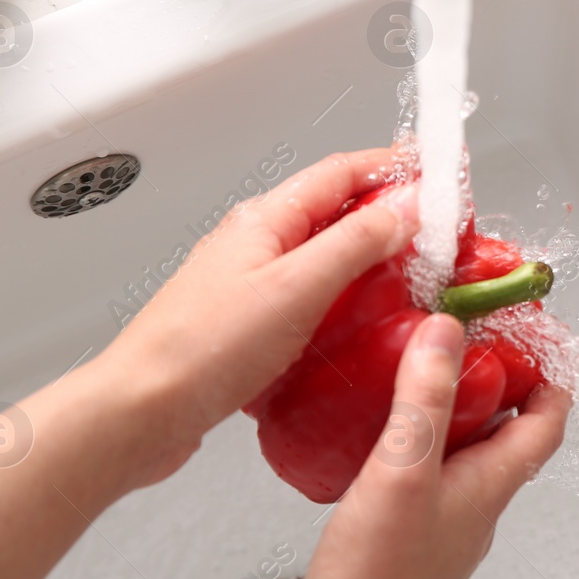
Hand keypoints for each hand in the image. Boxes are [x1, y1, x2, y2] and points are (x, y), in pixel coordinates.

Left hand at [91, 147, 418, 486]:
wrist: (141, 412)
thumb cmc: (201, 350)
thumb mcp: (296, 287)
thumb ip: (354, 243)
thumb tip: (404, 208)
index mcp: (264, 220)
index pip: (342, 171)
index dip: (394, 166)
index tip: (437, 171)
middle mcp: (255, 244)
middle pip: (334, 209)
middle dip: (388, 211)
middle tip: (435, 228)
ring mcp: (250, 284)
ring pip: (322, 255)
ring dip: (369, 258)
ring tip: (410, 274)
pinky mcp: (248, 325)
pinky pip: (309, 297)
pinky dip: (344, 300)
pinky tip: (361, 327)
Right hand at [271, 313, 569, 578]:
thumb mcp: (403, 469)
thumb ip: (425, 399)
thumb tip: (447, 332)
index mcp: (490, 485)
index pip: (546, 420)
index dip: (547, 373)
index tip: (529, 332)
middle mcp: (475, 504)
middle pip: (504, 432)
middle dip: (492, 381)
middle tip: (460, 340)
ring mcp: (441, 525)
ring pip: (461, 455)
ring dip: (448, 412)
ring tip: (411, 375)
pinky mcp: (405, 541)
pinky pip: (422, 479)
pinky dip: (410, 446)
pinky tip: (370, 437)